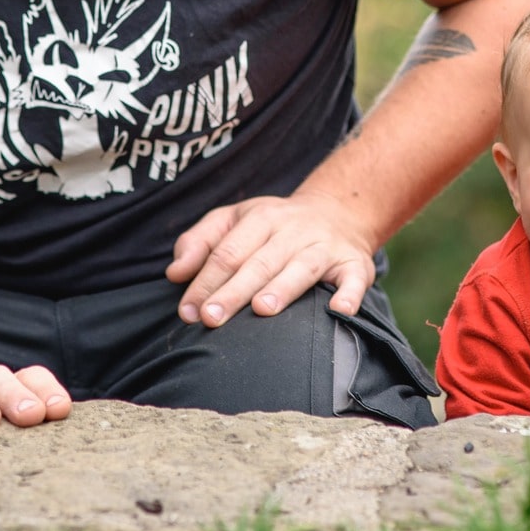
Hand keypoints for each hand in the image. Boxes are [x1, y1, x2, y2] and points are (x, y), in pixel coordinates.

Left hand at [165, 192, 376, 326]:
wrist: (339, 210)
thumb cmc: (274, 225)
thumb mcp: (235, 220)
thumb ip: (200, 242)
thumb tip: (174, 273)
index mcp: (261, 218)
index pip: (227, 251)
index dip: (205, 281)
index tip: (188, 311)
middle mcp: (293, 230)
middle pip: (259, 262)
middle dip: (234, 291)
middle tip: (211, 319)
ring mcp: (325, 246)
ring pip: (301, 267)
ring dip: (283, 288)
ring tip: (262, 309)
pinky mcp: (355, 264)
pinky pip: (354, 280)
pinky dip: (349, 295)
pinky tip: (339, 311)